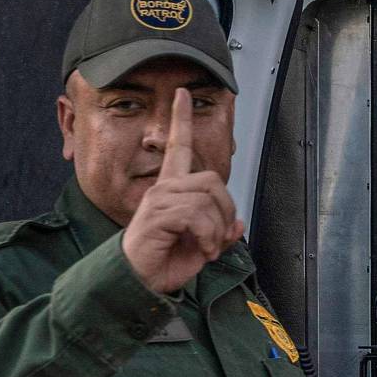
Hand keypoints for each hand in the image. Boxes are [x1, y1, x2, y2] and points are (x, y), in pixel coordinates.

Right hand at [122, 89, 242, 294]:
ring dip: (217, 229)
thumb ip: (220, 233)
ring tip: (207, 247)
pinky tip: (202, 249)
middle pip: (213, 179)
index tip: (183, 94)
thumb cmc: (163, 263)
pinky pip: (198, 215)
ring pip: (208, 199)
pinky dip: (209, 237)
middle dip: (226, 209)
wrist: (138, 283)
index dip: (181, 120)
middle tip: (219, 237)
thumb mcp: (202, 247)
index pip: (178, 147)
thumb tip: (238, 224)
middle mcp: (163, 189)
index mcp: (171, 190)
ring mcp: (159, 200)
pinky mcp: (158, 214)